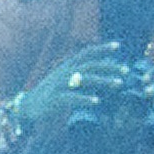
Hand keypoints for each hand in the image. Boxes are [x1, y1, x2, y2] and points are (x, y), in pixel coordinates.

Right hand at [11, 43, 140, 130]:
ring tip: (119, 84)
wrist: (27, 107)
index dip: (101, 48)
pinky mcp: (54, 99)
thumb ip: (79, 74)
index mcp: (67, 66)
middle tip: (126, 71)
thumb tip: (100, 73)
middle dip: (109, 67)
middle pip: (90, 65)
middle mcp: (64, 72)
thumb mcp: (64, 80)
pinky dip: (85, 99)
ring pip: (84, 79)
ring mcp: (59, 85)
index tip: (118, 46)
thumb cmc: (50, 94)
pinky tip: (97, 101)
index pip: (86, 53)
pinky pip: (72, 97)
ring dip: (103, 81)